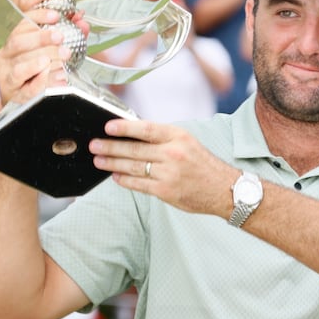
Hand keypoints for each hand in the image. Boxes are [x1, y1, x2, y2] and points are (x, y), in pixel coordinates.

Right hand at [0, 0, 88, 104]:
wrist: (25, 102)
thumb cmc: (40, 73)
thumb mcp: (54, 50)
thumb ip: (69, 34)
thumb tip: (82, 19)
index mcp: (15, 39)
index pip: (21, 19)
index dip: (36, 8)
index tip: (55, 7)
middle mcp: (6, 54)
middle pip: (18, 40)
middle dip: (41, 36)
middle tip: (61, 36)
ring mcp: (6, 74)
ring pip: (20, 63)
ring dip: (43, 58)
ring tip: (62, 55)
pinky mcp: (12, 94)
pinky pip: (25, 86)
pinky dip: (42, 80)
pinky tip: (58, 77)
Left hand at [89, 118, 241, 216]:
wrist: (224, 190)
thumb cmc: (202, 164)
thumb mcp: (186, 142)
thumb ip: (162, 138)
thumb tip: (131, 134)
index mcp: (178, 136)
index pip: (146, 129)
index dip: (125, 127)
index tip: (108, 127)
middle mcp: (173, 153)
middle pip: (135, 149)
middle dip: (110, 147)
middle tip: (94, 145)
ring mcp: (169, 173)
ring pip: (133, 167)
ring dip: (112, 163)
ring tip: (98, 160)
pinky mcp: (166, 191)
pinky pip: (139, 184)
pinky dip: (125, 180)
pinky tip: (115, 176)